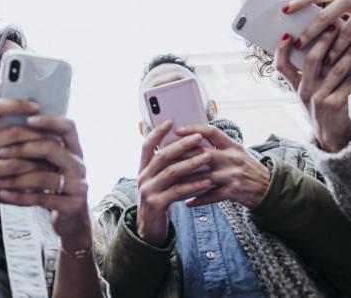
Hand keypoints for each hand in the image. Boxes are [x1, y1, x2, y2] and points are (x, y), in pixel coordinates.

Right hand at [0, 99, 46, 220]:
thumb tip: (22, 123)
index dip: (17, 103)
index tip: (36, 105)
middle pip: (11, 134)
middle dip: (38, 136)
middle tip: (57, 139)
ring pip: (13, 164)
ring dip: (36, 165)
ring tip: (53, 166)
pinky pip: (7, 192)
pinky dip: (25, 193)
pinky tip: (38, 193)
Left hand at [0, 115, 93, 250]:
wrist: (72, 219)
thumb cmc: (55, 186)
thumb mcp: (52, 165)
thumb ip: (40, 147)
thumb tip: (9, 125)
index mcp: (75, 150)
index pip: (67, 127)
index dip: (49, 120)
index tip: (27, 119)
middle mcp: (79, 165)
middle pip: (53, 148)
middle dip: (24, 148)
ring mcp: (78, 185)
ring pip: (45, 176)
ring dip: (16, 178)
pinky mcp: (72, 205)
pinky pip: (42, 198)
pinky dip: (20, 197)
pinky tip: (3, 195)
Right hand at [136, 122, 213, 246]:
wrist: (150, 229)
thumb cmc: (160, 200)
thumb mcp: (159, 181)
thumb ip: (167, 166)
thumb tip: (185, 145)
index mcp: (143, 169)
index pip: (147, 145)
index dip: (157, 132)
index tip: (170, 121)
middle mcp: (143, 177)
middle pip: (162, 156)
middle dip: (181, 145)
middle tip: (198, 138)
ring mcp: (148, 191)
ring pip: (171, 172)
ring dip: (191, 163)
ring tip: (207, 157)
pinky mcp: (157, 204)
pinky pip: (178, 191)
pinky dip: (193, 185)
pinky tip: (207, 181)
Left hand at [173, 125, 269, 207]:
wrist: (268, 188)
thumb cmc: (247, 168)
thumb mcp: (236, 151)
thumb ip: (218, 145)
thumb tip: (193, 138)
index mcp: (232, 145)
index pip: (211, 132)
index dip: (193, 129)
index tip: (177, 131)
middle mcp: (232, 158)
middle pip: (202, 154)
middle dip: (181, 157)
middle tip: (164, 159)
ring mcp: (233, 175)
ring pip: (203, 177)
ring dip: (185, 181)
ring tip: (170, 183)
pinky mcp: (233, 191)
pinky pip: (211, 196)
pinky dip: (198, 199)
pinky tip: (186, 202)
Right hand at [275, 25, 350, 151]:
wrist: (330, 136)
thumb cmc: (321, 106)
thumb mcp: (309, 91)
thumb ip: (311, 72)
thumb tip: (322, 41)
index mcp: (295, 86)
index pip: (281, 65)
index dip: (282, 49)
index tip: (288, 33)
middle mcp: (304, 91)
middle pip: (310, 61)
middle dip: (322, 41)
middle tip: (334, 26)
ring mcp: (319, 99)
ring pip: (334, 70)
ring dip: (348, 53)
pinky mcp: (335, 105)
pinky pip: (350, 84)